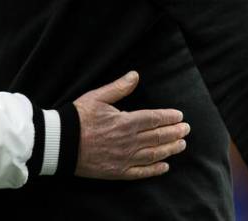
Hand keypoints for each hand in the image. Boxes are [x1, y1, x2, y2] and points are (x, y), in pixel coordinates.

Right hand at [73, 71, 188, 179]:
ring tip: (181, 145)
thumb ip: (118, 87)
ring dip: (170, 149)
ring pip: (154, 154)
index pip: (155, 119)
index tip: (179, 116)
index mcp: (125, 122)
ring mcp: (125, 158)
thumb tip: (135, 75)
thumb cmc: (78, 117)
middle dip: (175, 133)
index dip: (169, 117)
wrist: (61, 142)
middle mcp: (129, 141)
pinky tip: (165, 166)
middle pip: (159, 137)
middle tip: (186, 130)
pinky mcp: (118, 171)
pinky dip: (155, 170)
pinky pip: (142, 172)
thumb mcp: (97, 96)